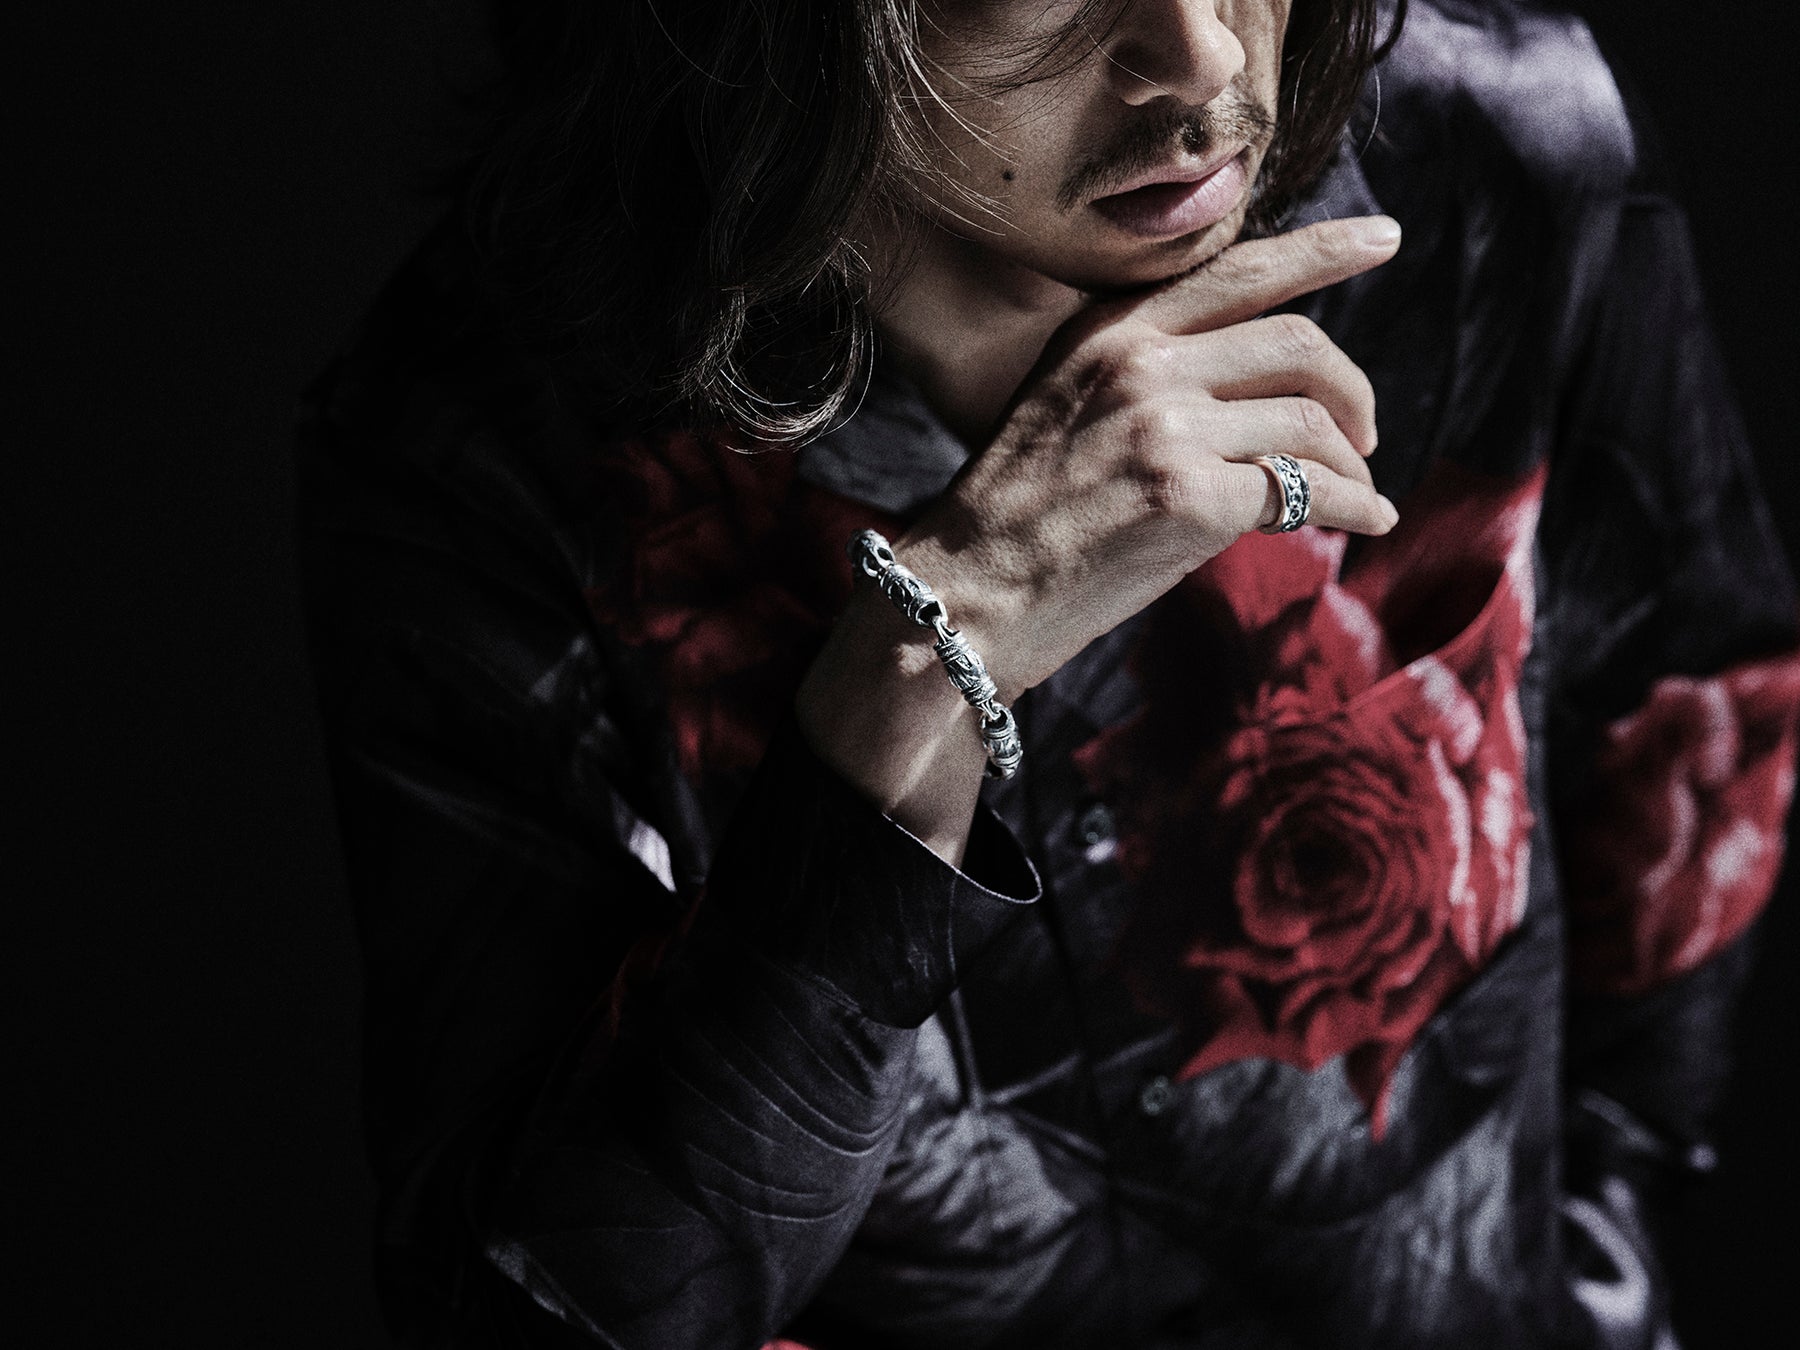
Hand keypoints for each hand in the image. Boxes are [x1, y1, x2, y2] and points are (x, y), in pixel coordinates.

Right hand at [897, 213, 1402, 703]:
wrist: (968, 595)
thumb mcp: (1068, 405)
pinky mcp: (1187, 498)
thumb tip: (1259, 390)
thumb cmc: (1019, 517)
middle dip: (1353, 390)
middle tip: (1366, 433)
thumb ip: (1152, 376)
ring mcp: (1164, 428)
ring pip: (1310, 420)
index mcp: (1110, 329)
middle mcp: (1140, 363)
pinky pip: (1304, 491)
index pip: (1239, 268)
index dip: (1325, 250)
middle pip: (1299, 344)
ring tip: (1358, 491)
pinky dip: (1352, 506)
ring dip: (1353, 461)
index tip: (1383, 238)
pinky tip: (1366, 522)